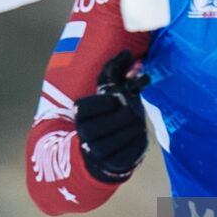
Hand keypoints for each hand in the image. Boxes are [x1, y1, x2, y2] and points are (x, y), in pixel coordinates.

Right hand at [74, 51, 149, 181]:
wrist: (100, 154)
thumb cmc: (105, 115)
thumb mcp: (105, 92)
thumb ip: (113, 70)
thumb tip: (127, 52)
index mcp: (79, 115)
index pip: (89, 105)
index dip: (106, 101)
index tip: (115, 100)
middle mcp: (85, 134)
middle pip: (115, 118)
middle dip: (128, 112)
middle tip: (132, 111)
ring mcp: (98, 152)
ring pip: (125, 135)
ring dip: (135, 126)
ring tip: (135, 123)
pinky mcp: (113, 164)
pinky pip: (131, 151)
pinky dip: (137, 141)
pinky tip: (137, 136)